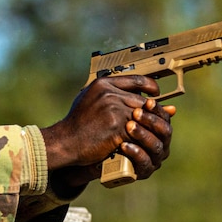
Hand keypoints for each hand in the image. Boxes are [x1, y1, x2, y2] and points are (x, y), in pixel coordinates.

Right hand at [40, 75, 174, 187]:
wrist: (65, 141)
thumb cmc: (77, 122)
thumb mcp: (90, 98)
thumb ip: (113, 93)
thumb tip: (135, 91)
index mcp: (103, 83)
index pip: (137, 80)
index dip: (150, 86)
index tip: (155, 94)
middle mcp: (109, 94)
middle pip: (141, 101)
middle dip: (149, 113)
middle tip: (154, 120)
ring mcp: (114, 111)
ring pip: (142, 118)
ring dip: (147, 127)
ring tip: (148, 132)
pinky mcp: (117, 128)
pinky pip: (136, 132)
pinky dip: (140, 138)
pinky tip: (140, 142)